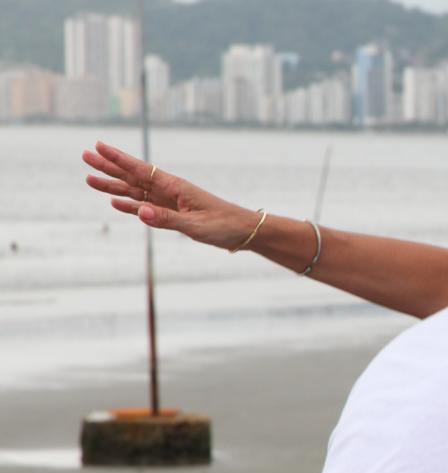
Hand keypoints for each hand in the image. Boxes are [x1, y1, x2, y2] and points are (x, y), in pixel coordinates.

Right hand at [82, 141, 260, 249]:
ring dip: (113, 187)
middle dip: (108, 167)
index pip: (141, 169)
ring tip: (89, 180)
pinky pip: (146, 208)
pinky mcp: (173, 215)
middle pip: (133, 177)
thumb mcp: (195, 225)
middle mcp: (169, 191)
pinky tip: (116, 203)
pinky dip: (130, 206)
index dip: (119, 158)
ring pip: (135, 192)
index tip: (99, 145)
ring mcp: (170, 203)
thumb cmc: (223, 226)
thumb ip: (166, 220)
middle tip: (84, 156)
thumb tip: (138, 212)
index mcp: (175, 187)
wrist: (243, 232)